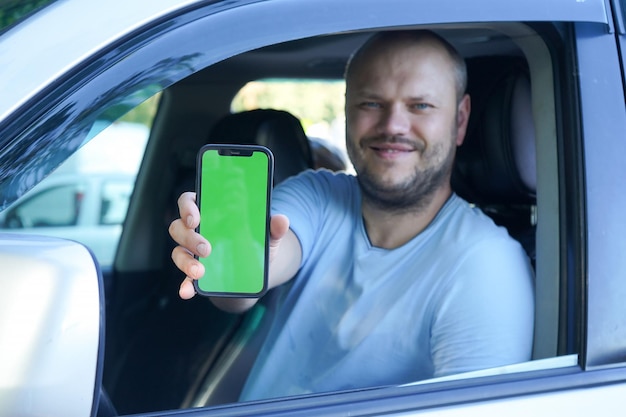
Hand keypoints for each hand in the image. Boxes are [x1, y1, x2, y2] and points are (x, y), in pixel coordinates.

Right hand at [169, 191, 290, 300]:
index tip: (195, 218)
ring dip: (185, 262)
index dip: (187, 207)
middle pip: (179, 227)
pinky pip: (184, 279)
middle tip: (206, 249)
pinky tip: (187, 291)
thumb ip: (273, 227)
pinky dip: (185, 286)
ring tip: (200, 272)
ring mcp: (191, 253)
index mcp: (210, 213)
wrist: (254, 274)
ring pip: (178, 252)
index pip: (188, 201)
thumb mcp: (268, 236)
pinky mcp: (194, 274)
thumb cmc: (256, 246)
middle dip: (189, 238)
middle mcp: (196, 231)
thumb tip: (281, 220)